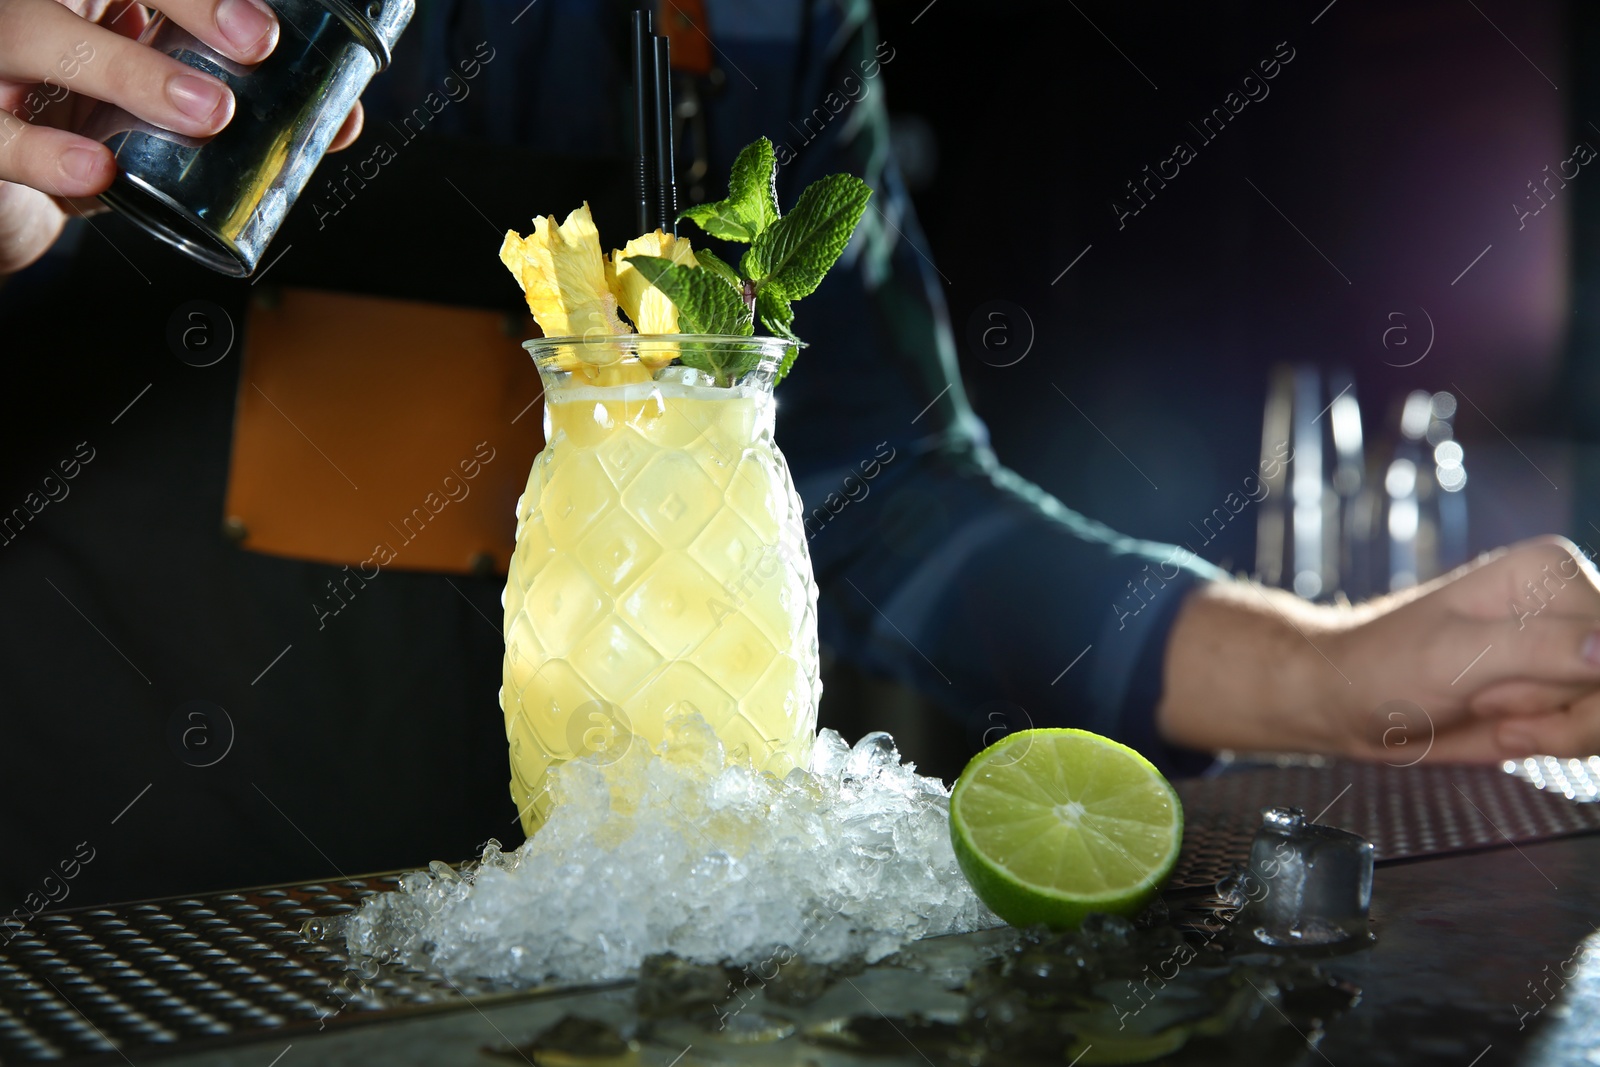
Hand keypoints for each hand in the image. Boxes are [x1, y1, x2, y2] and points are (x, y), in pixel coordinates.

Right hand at [0, 0, 363, 274]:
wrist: (9, 181)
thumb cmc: (89, 122)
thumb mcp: (159, 104)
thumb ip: (241, 105)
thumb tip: (342, 121)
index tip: (266, 21)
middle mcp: (35, 10)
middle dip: (187, 1)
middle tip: (257, 42)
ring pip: (39, 38)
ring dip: (129, 71)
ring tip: (209, 111)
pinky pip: (0, 139)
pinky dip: (47, 155)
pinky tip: (99, 171)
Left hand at [1159, 537, 1599, 761]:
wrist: (1348, 701)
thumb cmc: (1384, 666)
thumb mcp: (1459, 655)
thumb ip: (1542, 648)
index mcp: (1553, 574)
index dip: (1575, 685)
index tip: (1501, 687)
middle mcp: (1571, 608)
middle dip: (1561, 713)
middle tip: (1486, 701)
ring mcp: (1568, 653)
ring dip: (1553, 732)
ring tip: (1486, 709)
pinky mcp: (1558, 691)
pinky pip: (1590, 733)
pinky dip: (1550, 743)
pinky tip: (1499, 726)